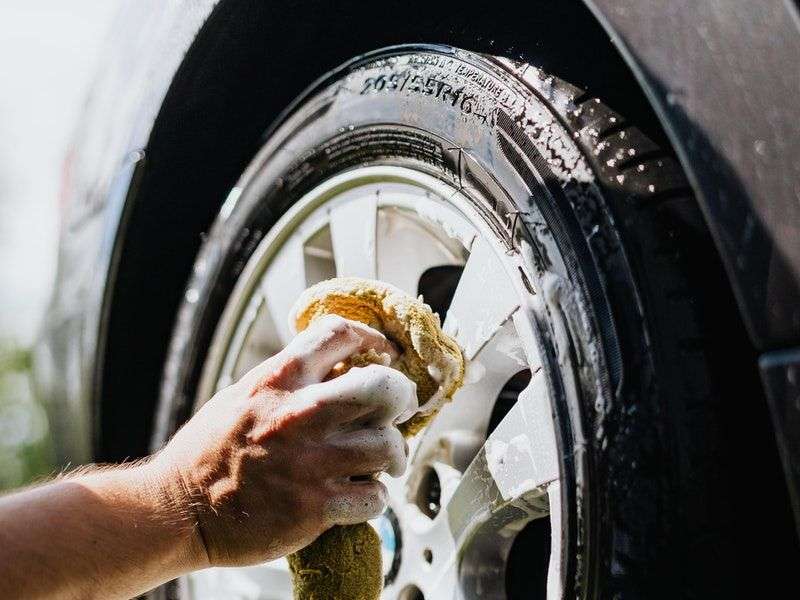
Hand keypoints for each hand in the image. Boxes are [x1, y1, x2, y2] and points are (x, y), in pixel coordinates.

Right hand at [151, 315, 416, 567]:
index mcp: (278, 380)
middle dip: (402, 397)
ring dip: (392, 455)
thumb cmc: (209, 452)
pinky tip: (361, 494)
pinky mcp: (315, 507)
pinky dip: (375, 497)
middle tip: (399, 410)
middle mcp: (298, 415)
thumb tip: (338, 367)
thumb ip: (290, 380)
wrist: (179, 510)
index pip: (340, 334)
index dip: (373, 339)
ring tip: (382, 461)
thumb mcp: (243, 395)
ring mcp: (310, 462)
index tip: (385, 353)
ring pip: (388, 445)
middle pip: (384, 387)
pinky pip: (375, 497)